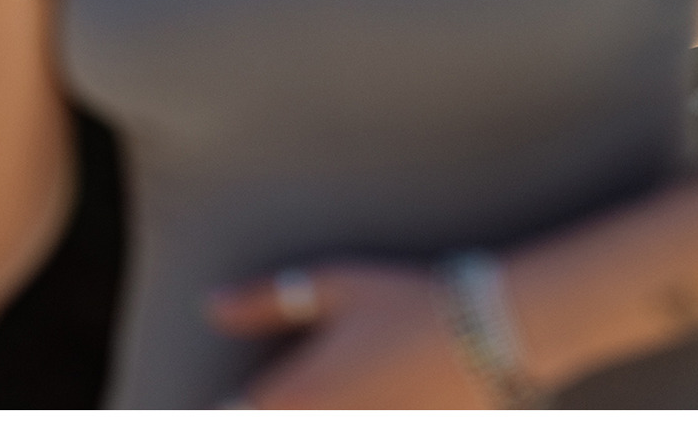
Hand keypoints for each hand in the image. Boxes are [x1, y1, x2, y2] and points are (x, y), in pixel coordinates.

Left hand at [208, 261, 491, 408]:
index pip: (227, 418)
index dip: (224, 411)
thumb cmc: (405, 302)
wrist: (485, 334)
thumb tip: (213, 306)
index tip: (217, 404)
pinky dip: (362, 420)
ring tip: (332, 398)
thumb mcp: (334, 286)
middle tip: (282, 395)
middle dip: (262, 413)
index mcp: (294, 394)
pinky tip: (372, 406)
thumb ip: (266, 301)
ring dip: (310, 419)